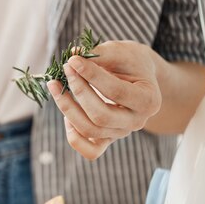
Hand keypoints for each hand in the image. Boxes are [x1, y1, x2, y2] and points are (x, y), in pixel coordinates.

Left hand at [48, 40, 162, 159]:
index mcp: (148, 100)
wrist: (139, 79)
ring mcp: (121, 134)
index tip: (73, 60)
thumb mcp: (122, 52)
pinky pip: (90, 151)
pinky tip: (66, 115)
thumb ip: (101, 54)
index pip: (115, 92)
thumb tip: (74, 55)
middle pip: (101, 116)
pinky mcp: (107, 140)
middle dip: (79, 91)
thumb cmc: (131, 63)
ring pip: (90, 131)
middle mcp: (137, 122)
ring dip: (67, 108)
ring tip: (55, 86)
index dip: (91, 75)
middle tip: (65, 69)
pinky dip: (74, 137)